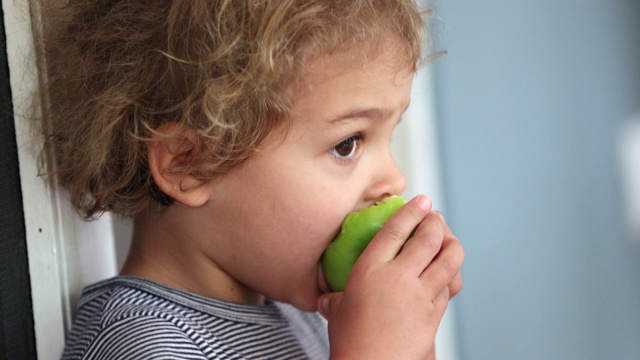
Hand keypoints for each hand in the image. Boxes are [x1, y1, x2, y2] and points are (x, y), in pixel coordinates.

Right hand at [317, 195, 463, 359]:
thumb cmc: (350, 342)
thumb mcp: (337, 312)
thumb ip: (335, 300)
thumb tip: (326, 299)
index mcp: (370, 270)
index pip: (396, 230)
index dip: (412, 211)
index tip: (422, 200)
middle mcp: (398, 277)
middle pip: (429, 238)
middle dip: (437, 223)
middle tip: (437, 218)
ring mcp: (420, 295)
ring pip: (448, 259)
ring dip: (452, 245)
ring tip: (449, 240)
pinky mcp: (435, 313)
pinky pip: (450, 286)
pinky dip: (452, 275)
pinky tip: (448, 273)